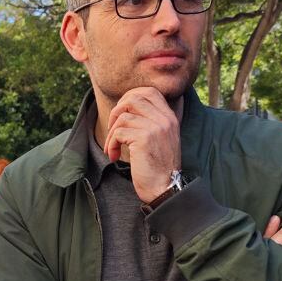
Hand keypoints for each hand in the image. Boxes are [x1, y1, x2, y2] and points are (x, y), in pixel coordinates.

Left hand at [102, 87, 181, 202]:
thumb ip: (151, 123)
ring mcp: (155, 128)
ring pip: (123, 116)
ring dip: (111, 133)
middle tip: (113, 128)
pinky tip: (114, 156)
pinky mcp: (144, 139)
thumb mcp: (160, 140)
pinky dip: (111, 144)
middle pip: (134, 98)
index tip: (122, 113)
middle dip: (117, 111)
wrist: (165, 189)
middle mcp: (165, 119)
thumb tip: (125, 110)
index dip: (131, 97)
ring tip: (113, 147)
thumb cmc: (159, 168)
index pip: (150, 92)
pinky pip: (118, 132)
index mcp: (170, 118)